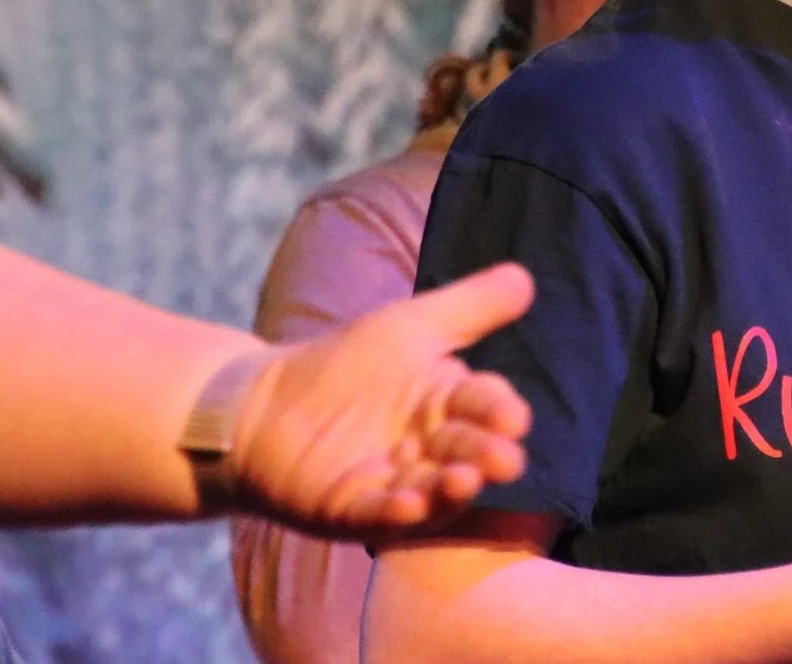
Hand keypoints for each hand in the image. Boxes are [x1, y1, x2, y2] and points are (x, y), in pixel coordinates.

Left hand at [226, 263, 535, 538]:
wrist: (264, 402)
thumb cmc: (345, 364)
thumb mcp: (409, 326)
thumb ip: (468, 306)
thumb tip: (526, 277)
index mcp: (448, 404)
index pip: (484, 406)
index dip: (500, 412)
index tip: (514, 417)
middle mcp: (430, 451)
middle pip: (466, 453)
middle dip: (487, 456)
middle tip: (506, 460)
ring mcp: (393, 484)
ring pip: (432, 492)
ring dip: (451, 490)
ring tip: (464, 480)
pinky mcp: (350, 510)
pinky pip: (377, 514)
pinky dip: (395, 512)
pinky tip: (407, 503)